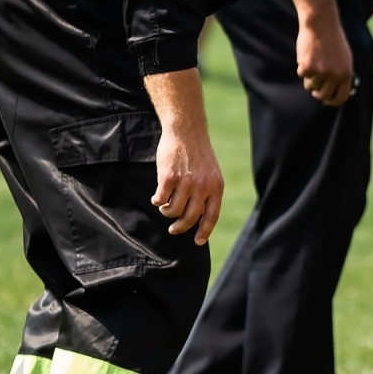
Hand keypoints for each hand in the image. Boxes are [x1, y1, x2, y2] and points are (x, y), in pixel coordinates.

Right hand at [152, 118, 223, 245]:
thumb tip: (200, 217)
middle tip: (173, 230)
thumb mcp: (211, 173)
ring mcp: (186, 182)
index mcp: (216, 187)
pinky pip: (161, 199)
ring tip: (165, 207)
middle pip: (191, 217)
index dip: (204, 231)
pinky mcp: (169, 177)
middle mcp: (203, 186)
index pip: (212, 216)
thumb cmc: (198, 154)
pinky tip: (157, 198)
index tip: (198, 242)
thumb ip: (208, 192)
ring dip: (167, 212)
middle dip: (180, 227)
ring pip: (174, 210)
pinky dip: (157, 201)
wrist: (186, 131)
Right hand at [295, 14, 354, 104]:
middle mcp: (335, 75)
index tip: (326, 100)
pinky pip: (302, 75)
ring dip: (309, 78)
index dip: (332, 101)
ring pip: (310, 86)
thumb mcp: (344, 57)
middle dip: (317, 93)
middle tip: (314, 87)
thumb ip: (342, 74)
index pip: (340, 97)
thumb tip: (337, 90)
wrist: (321, 23)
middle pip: (323, 96)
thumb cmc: (332, 39)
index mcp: (346, 73)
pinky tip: (307, 54)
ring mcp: (321, 72)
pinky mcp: (308, 67)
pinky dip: (302, 67)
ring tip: (312, 62)